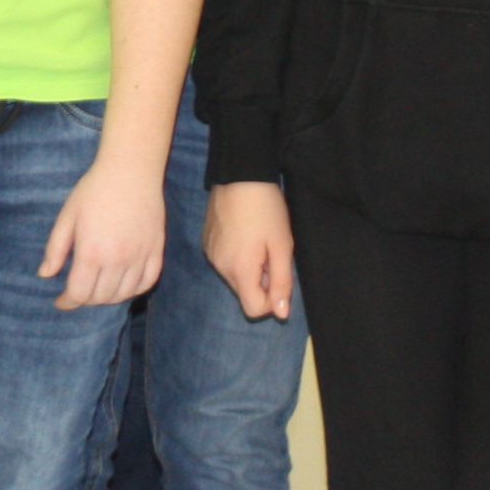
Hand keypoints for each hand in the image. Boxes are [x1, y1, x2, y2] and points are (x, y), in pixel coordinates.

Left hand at [41, 152, 166, 310]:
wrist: (130, 170)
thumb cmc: (94, 190)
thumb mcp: (67, 217)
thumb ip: (55, 249)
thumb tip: (45, 275)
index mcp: (92, 252)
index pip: (79, 294)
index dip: (68, 302)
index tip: (61, 301)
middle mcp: (118, 260)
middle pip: (101, 298)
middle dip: (86, 300)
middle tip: (78, 291)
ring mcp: (140, 256)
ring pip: (124, 294)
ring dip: (108, 297)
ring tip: (97, 289)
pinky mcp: (156, 250)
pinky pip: (147, 283)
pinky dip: (133, 290)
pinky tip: (122, 285)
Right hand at [202, 180, 294, 323]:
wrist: (239, 174)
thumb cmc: (267, 210)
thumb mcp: (282, 245)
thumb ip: (282, 282)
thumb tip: (281, 314)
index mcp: (239, 271)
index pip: (253, 310)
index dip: (271, 301)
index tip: (279, 276)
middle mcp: (220, 267)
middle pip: (244, 293)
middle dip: (261, 281)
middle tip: (271, 252)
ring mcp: (210, 255)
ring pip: (235, 277)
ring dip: (250, 268)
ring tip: (258, 240)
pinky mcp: (206, 243)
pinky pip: (225, 262)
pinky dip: (237, 256)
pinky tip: (244, 233)